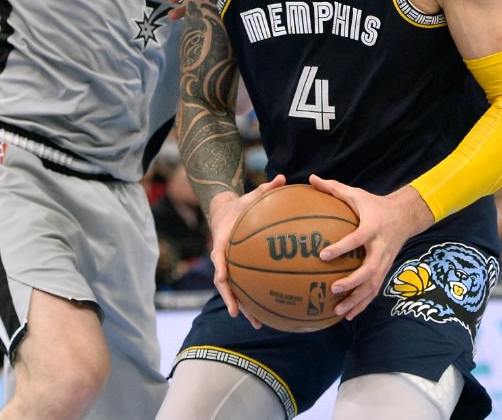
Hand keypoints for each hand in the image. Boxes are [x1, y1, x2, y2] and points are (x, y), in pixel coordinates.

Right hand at [206, 174, 286, 328]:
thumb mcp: (251, 196)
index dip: (221, 272)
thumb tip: (283, 178)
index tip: (224, 282)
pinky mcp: (237, 271)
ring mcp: (228, 267)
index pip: (218, 260)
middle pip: (223, 284)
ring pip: (233, 291)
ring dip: (244, 308)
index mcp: (222, 243)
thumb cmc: (240, 206)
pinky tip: (269, 313)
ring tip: (257, 324)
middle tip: (240, 315)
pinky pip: (244, 287)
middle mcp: (222, 259)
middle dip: (231, 300)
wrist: (223, 213)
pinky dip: (253, 300)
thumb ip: (266, 189)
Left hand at [310, 175, 432, 319]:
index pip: (357, 239)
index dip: (341, 247)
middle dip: (352, 282)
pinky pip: (374, 290)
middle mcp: (380, 248)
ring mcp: (385, 262)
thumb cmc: (374, 205)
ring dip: (357, 300)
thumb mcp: (356, 194)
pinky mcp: (385, 270)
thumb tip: (310, 178)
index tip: (323, 254)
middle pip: (370, 270)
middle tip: (333, 288)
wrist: (405, 216)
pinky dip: (362, 304)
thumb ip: (333, 188)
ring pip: (373, 285)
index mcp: (372, 228)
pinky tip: (347, 315)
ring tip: (338, 311)